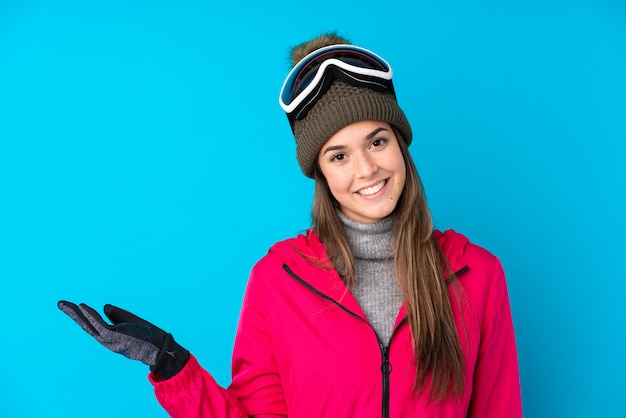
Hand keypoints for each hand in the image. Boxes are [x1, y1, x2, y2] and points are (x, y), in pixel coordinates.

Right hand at [58, 301, 188, 378]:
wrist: (160, 349)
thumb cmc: (148, 336)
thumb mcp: (131, 321)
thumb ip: (116, 314)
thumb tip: (104, 306)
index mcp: (111, 336)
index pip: (93, 324)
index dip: (82, 315)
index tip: (73, 305)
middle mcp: (107, 340)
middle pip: (86, 325)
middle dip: (73, 315)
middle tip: (60, 303)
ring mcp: (109, 340)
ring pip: (89, 325)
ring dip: (76, 314)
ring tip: (64, 304)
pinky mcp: (115, 337)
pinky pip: (98, 325)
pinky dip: (90, 316)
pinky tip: (82, 307)